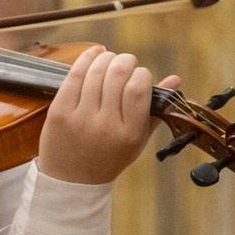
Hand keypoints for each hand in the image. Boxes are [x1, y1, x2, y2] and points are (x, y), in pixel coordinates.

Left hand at [36, 48, 161, 184]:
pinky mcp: (59, 112)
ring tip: (109, 58)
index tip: (140, 75)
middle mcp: (105, 125)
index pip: (139, 89)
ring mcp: (79, 118)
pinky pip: (72, 77)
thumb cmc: (109, 157)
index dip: (142, 73)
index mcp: (129, 133)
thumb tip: (174, 79)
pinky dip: (85, 59)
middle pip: (117, 76)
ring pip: (95, 73)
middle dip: (125, 61)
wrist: (71, 180)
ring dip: (105, 58)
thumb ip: (155, 110)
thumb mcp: (137, 140)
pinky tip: (93, 54)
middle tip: (125, 62)